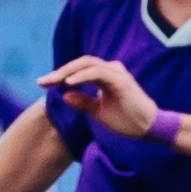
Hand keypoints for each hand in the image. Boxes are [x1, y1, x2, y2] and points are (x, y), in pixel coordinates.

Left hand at [38, 56, 157, 139]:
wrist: (148, 128)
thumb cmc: (127, 120)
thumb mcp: (99, 112)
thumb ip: (83, 102)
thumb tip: (64, 95)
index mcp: (105, 76)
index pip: (79, 69)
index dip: (60, 75)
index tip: (43, 83)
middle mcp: (110, 70)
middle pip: (80, 63)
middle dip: (59, 72)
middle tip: (42, 82)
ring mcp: (116, 73)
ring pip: (87, 64)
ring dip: (67, 72)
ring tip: (52, 81)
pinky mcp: (121, 81)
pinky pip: (98, 73)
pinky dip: (82, 77)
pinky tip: (68, 83)